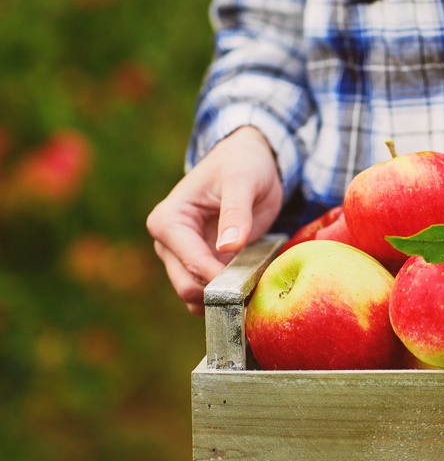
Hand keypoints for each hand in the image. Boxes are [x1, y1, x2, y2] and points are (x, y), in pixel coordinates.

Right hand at [146, 126, 283, 314]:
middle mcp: (168, 243)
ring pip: (197, 296)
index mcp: (169, 220)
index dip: (218, 277)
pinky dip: (230, 296)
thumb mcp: (242, 181)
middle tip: (256, 289)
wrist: (249, 162)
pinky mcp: (202, 266)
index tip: (248, 282)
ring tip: (257, 286)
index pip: (189, 261)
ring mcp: (183, 257)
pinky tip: (254, 287)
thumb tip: (228, 248)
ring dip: (226, 298)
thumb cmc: (242, 164)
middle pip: (187, 286)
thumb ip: (236, 212)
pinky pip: (212, 293)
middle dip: (220, 293)